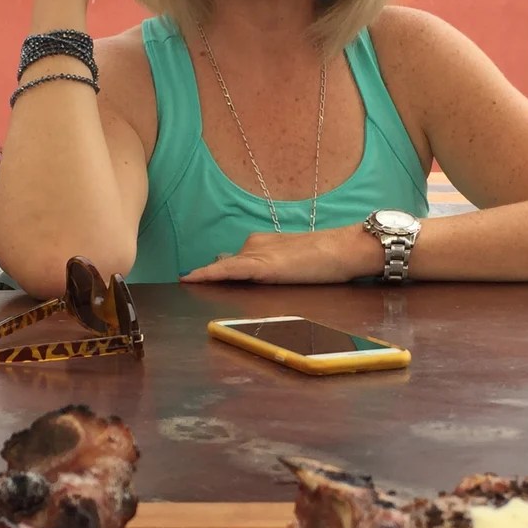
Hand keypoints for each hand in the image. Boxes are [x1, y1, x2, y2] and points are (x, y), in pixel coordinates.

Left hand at [180, 227, 380, 284]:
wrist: (343, 249)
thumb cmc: (327, 260)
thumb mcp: (293, 264)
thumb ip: (271, 270)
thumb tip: (248, 276)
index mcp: (262, 244)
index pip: (232, 260)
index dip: (212, 270)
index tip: (190, 277)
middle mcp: (254, 245)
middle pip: (225, 265)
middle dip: (206, 276)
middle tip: (184, 282)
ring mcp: (257, 254)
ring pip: (223, 268)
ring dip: (204, 277)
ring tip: (183, 282)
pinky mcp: (261, 265)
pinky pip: (228, 271)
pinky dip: (209, 275)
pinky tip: (191, 279)